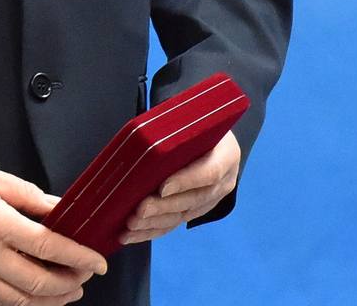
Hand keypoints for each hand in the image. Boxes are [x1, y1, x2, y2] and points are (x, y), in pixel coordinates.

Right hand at [0, 160, 108, 305]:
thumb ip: (28, 195)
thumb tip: (59, 207)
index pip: (48, 246)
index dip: (78, 256)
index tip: (96, 260)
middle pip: (40, 282)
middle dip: (71, 282)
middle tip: (85, 274)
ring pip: (23, 301)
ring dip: (53, 300)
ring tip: (69, 291)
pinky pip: (1, 304)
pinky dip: (26, 305)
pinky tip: (37, 297)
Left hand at [120, 130, 240, 245]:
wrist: (210, 137)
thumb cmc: (195, 124)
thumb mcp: (193, 121)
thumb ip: (177, 130)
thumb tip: (144, 136)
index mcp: (226, 156)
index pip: (210, 172)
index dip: (186, 182)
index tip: (162, 188)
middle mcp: (223, 182)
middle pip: (193, 199)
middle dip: (164, 207)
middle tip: (139, 210)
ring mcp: (210, 200)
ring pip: (182, 216)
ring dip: (154, 223)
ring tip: (130, 225)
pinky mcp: (195, 210)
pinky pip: (174, 224)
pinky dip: (152, 231)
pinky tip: (131, 235)